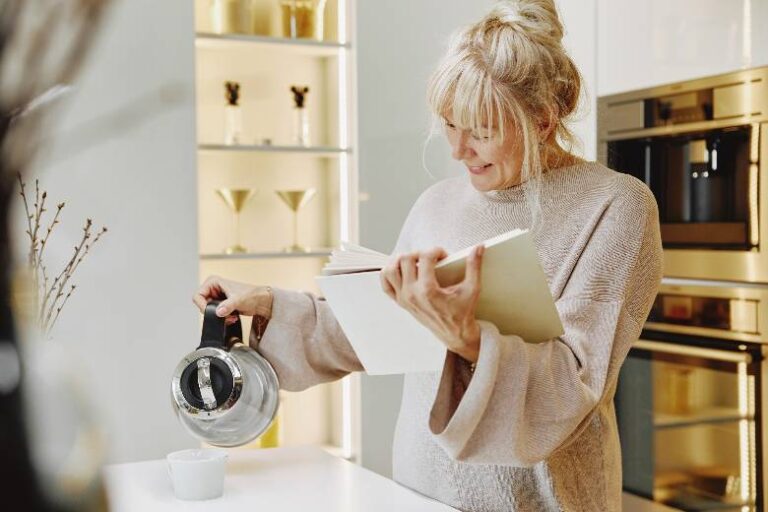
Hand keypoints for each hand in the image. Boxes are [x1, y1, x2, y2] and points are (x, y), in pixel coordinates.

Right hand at [193, 275, 272, 324]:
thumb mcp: (238, 299)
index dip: (202, 306)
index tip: (213, 312)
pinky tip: (232, 317)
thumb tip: (218, 311)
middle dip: (213, 312)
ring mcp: (216, 297)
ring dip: (219, 316)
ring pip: (209, 311)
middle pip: (202, 305)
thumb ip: (228, 306)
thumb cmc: (252, 294)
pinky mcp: (221, 305)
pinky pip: (215, 314)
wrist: (261, 301)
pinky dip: (222, 318)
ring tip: (230, 315)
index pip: (197, 296)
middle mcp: (213, 288)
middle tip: (224, 314)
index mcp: (213, 281)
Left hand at [379, 245, 484, 362]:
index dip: (436, 250)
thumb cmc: (462, 312)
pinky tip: (401, 270)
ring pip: (390, 270)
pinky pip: (385, 284)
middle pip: (405, 259)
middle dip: (419, 253)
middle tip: (430, 258)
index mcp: (428, 291)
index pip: (425, 258)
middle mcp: (412, 294)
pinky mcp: (400, 302)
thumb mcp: (472, 289)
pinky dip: (389, 273)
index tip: (443, 255)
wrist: (455, 334)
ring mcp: (404, 299)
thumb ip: (474, 266)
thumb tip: (478, 248)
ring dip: (400, 260)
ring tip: (414, 261)